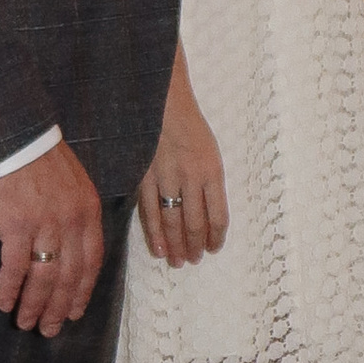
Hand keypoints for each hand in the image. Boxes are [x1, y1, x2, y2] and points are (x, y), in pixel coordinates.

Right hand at [0, 138, 105, 334]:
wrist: (13, 134)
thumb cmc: (38, 155)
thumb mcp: (72, 181)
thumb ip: (76, 211)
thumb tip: (71, 243)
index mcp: (89, 210)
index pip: (92, 261)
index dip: (83, 291)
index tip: (75, 312)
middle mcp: (72, 221)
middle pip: (69, 276)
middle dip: (59, 308)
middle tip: (50, 330)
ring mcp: (46, 224)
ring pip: (44, 278)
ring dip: (34, 305)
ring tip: (25, 324)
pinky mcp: (17, 225)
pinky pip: (15, 267)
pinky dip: (9, 288)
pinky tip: (3, 303)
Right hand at [138, 57, 227, 265]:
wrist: (162, 100)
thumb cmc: (189, 124)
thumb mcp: (210, 150)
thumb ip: (209, 182)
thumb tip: (208, 215)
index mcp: (212, 170)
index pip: (219, 215)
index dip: (216, 236)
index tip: (213, 249)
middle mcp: (191, 177)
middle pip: (195, 223)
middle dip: (195, 246)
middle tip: (193, 260)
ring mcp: (166, 178)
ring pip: (172, 222)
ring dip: (176, 246)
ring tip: (178, 261)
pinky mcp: (144, 176)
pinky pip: (150, 212)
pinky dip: (155, 233)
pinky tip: (159, 249)